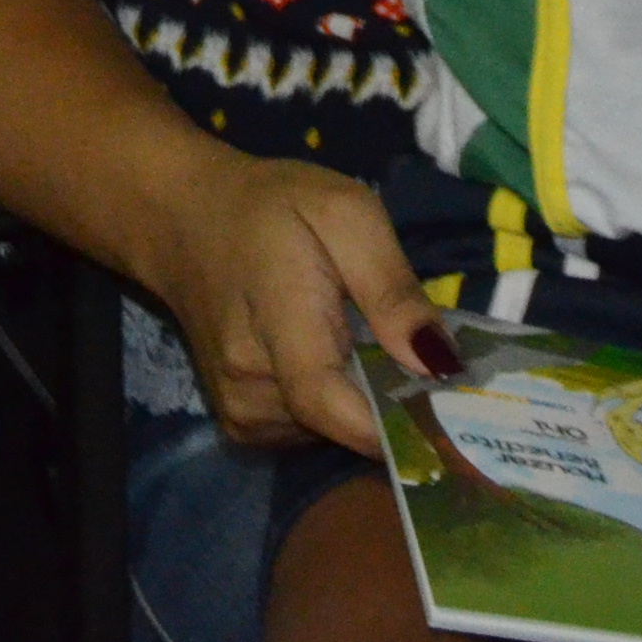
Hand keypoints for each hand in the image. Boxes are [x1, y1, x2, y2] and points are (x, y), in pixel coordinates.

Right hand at [129, 146, 457, 454]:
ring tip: (376, 348)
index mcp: (278, 332)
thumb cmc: (271, 208)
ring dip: (364, 402)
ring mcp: (241, 413)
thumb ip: (392, 289)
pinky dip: (336, 404)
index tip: (456, 419)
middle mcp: (251, 390)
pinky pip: (310, 430)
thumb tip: (441, 364)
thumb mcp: (346, 215)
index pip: (339, 413)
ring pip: (333, 433)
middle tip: (430, 363)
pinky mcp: (241, 422)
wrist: (185, 217)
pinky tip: (339, 360)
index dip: (402, 427)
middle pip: (348, 428)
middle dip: (395, 404)